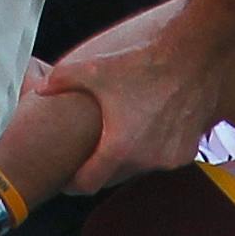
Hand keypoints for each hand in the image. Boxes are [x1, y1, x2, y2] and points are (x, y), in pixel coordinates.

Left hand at [41, 22, 222, 191]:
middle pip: (113, 177)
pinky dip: (153, 148)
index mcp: (119, 147)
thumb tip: (39, 88)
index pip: (87, 184)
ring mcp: (170, 157)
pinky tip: (150, 126)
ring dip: (128, 157)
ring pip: (139, 167)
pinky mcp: (189, 149)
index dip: (73, 183)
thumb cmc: (146, 61)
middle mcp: (146, 160)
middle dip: (100, 166)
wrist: (195, 52)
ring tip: (122, 132)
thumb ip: (61, 80)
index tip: (67, 178)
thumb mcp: (95, 68)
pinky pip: (163, 157)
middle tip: (91, 149)